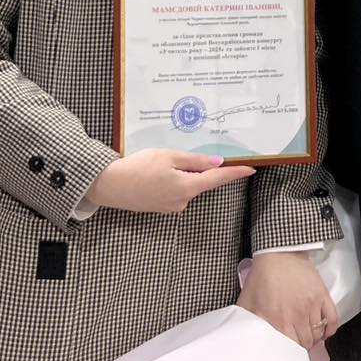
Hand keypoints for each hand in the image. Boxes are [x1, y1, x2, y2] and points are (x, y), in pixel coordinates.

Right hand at [83, 149, 253, 212]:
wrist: (109, 185)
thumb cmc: (138, 167)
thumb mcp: (169, 157)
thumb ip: (195, 161)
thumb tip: (217, 162)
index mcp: (188, 187)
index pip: (218, 179)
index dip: (235, 173)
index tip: (251, 169)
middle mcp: (183, 200)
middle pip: (202, 181)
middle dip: (200, 167)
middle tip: (186, 153)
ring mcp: (171, 206)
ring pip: (187, 185)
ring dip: (184, 172)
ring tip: (162, 161)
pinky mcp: (160, 206)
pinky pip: (175, 190)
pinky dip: (174, 179)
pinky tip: (157, 172)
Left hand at [237, 251, 337, 348]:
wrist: (278, 252)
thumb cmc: (262, 277)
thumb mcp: (247, 301)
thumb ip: (247, 323)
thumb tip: (244, 338)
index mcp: (277, 320)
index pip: (290, 348)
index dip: (289, 352)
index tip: (287, 350)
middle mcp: (297, 316)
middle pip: (306, 343)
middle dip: (302, 345)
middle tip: (297, 341)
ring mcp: (312, 305)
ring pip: (319, 333)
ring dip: (314, 337)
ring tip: (307, 334)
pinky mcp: (322, 295)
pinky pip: (332, 319)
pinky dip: (329, 328)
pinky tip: (323, 330)